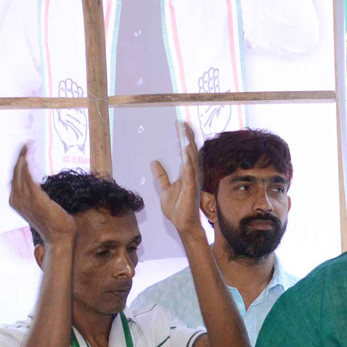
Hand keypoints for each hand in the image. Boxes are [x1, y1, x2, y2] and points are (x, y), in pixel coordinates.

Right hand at [9, 145, 75, 244]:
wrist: (60, 238)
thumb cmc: (55, 225)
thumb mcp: (43, 209)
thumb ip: (38, 198)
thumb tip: (42, 190)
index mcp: (16, 201)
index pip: (15, 177)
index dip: (19, 164)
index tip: (24, 151)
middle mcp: (16, 199)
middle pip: (15, 172)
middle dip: (19, 156)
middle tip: (25, 143)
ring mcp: (24, 198)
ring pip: (20, 171)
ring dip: (23, 156)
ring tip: (27, 144)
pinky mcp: (35, 197)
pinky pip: (28, 175)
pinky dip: (28, 162)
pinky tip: (30, 153)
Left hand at [152, 122, 203, 238]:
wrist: (181, 223)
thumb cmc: (177, 208)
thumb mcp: (164, 189)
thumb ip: (161, 176)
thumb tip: (154, 163)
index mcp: (186, 173)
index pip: (186, 152)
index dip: (184, 138)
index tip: (180, 125)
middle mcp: (191, 174)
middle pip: (192, 151)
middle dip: (188, 137)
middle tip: (184, 124)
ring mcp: (192, 180)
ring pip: (193, 159)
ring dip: (189, 146)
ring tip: (186, 133)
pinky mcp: (191, 187)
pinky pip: (190, 171)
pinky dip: (189, 161)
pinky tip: (187, 152)